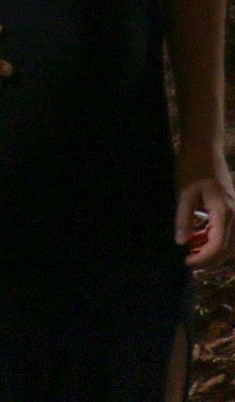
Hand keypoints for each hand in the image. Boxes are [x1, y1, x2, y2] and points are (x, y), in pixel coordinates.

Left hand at [176, 148, 234, 268]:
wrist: (204, 147)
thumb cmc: (192, 167)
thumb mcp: (183, 193)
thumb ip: (183, 219)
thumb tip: (181, 242)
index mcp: (225, 212)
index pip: (219, 246)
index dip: (204, 259)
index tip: (187, 263)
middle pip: (229, 249)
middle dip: (210, 260)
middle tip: (188, 262)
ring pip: (231, 243)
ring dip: (214, 251)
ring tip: (192, 251)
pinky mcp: (232, 209)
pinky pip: (228, 232)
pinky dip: (215, 239)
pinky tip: (197, 238)